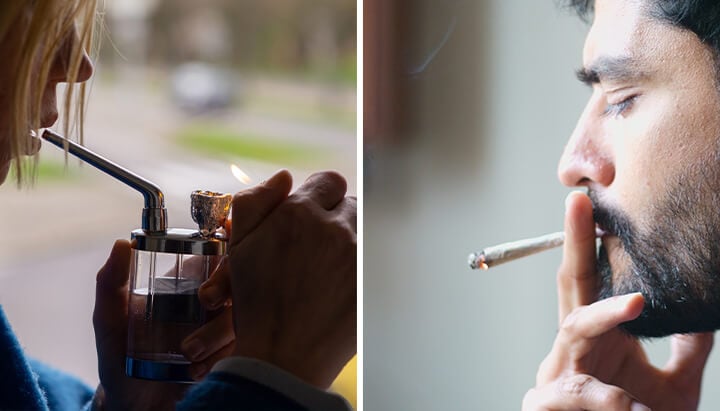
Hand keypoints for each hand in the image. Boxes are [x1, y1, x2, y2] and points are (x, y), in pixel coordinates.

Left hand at [93, 241, 234, 410]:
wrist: (131, 401)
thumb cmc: (120, 353)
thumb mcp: (110, 317)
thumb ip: (110, 282)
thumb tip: (121, 244)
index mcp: (190, 281)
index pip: (220, 253)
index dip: (228, 245)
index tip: (220, 244)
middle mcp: (212, 301)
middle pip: (239, 278)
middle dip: (227, 284)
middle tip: (206, 299)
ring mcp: (223, 328)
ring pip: (241, 314)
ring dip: (218, 331)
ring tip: (188, 352)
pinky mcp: (230, 354)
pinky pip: (240, 347)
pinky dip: (219, 356)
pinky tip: (196, 370)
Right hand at [202, 169, 356, 388]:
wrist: (282, 356)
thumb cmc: (257, 302)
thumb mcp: (239, 246)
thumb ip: (254, 202)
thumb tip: (283, 177)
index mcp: (300, 213)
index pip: (328, 181)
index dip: (317, 197)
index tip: (310, 216)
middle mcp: (335, 228)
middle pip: (351, 203)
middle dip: (336, 216)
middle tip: (319, 243)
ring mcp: (359, 255)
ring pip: (364, 228)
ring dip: (351, 237)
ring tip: (330, 262)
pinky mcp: (373, 280)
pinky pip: (375, 255)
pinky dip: (360, 263)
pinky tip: (342, 282)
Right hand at [522, 192, 713, 410]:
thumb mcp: (674, 387)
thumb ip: (685, 349)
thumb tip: (704, 311)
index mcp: (599, 338)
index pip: (595, 281)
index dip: (595, 242)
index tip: (603, 205)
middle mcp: (576, 347)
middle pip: (571, 284)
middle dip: (573, 242)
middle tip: (578, 203)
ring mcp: (559, 372)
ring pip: (573, 329)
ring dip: (604, 314)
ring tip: (637, 302)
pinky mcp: (548, 403)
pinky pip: (573, 392)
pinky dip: (602, 397)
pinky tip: (627, 404)